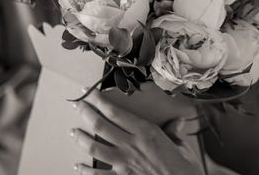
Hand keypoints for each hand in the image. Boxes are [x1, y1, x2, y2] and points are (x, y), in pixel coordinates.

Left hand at [71, 90, 203, 174]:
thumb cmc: (184, 170)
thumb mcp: (182, 146)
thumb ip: (174, 132)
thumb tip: (177, 122)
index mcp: (146, 132)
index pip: (115, 111)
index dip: (98, 100)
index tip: (89, 92)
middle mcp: (131, 145)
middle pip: (100, 125)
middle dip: (86, 113)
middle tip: (77, 105)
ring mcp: (124, 164)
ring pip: (95, 147)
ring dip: (81, 138)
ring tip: (74, 132)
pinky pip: (98, 174)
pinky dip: (86, 170)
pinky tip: (79, 166)